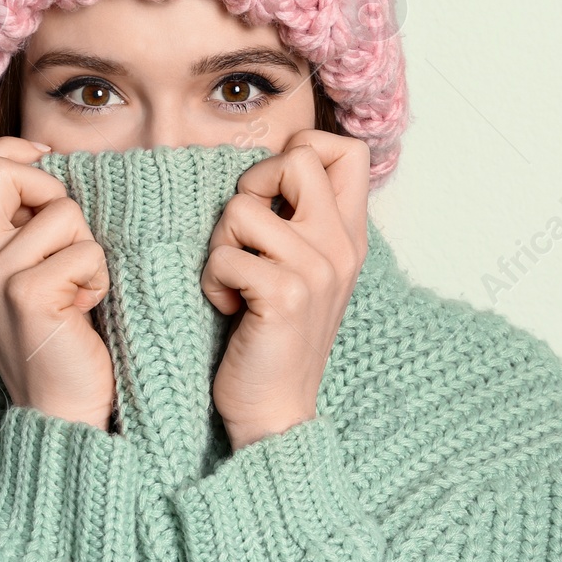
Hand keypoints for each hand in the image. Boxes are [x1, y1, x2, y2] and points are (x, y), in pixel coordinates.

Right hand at [0, 136, 116, 430]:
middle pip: (0, 171)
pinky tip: (85, 307)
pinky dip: (98, 275)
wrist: (60, 409)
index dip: (13, 152)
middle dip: (49, 190)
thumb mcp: (22, 272)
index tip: (49, 167)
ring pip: (60, 211)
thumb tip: (45, 160)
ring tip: (77, 286)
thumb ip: (18, 223)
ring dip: (85, 245)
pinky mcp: (27, 296)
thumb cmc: (56, 334)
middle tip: (65, 233)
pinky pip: (85, 249)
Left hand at [200, 129, 370, 449]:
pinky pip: (225, 256)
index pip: (347, 150)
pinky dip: (213, 283)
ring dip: (221, 246)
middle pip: (298, 159)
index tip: (275, 195)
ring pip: (242, 209)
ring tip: (235, 284)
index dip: (300, 152)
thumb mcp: (304, 270)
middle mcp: (341, 247)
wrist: (277, 410)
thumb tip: (276, 164)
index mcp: (348, 236)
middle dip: (253, 185)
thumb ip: (301, 220)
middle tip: (246, 233)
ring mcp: (316, 270)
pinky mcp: (285, 295)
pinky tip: (229, 309)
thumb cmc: (275, 337)